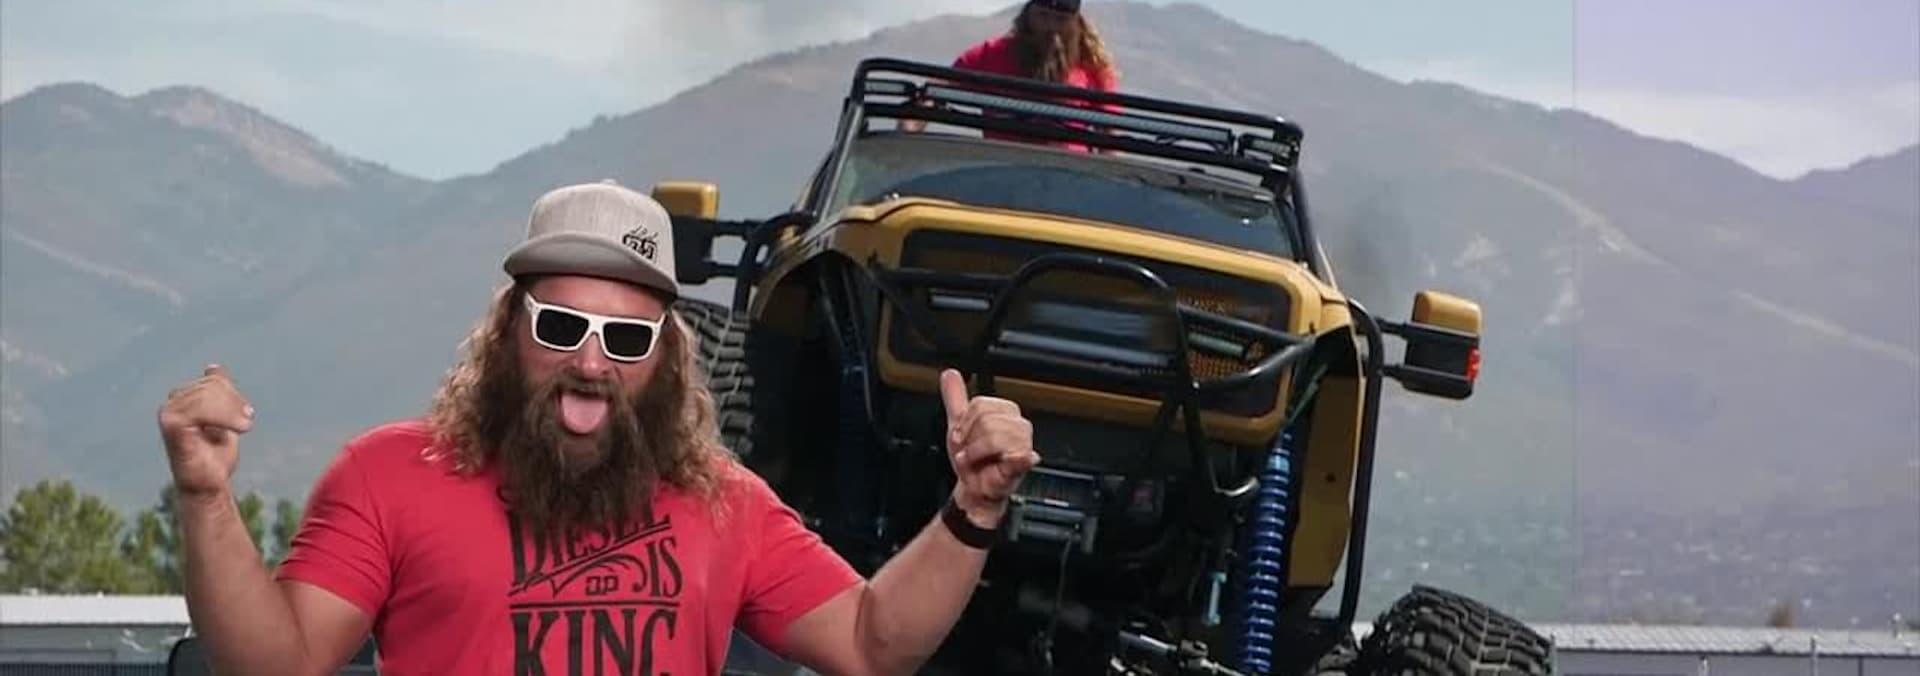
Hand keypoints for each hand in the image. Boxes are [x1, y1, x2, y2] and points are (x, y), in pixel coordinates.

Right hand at [157, 364, 254, 497]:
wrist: (209, 483)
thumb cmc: (215, 456)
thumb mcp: (224, 418)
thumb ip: (219, 393)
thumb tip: (212, 368)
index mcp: (184, 397)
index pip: (215, 380)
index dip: (234, 396)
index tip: (246, 416)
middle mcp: (172, 402)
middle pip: (213, 385)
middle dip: (234, 403)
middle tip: (245, 424)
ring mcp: (168, 412)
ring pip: (209, 394)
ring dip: (232, 412)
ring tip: (242, 428)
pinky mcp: (171, 423)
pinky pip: (202, 407)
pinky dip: (225, 417)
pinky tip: (237, 430)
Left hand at [940, 368, 1038, 526]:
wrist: (974, 488)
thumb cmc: (973, 459)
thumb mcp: (959, 424)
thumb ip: (955, 397)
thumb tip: (949, 374)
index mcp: (1005, 411)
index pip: (980, 405)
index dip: (965, 423)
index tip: (961, 437)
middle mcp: (1017, 425)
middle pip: (986, 419)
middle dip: (969, 439)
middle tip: (968, 452)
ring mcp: (1023, 444)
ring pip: (993, 436)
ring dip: (975, 453)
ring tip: (975, 461)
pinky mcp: (1023, 464)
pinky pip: (1022, 456)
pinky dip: (1021, 458)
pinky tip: (1022, 458)